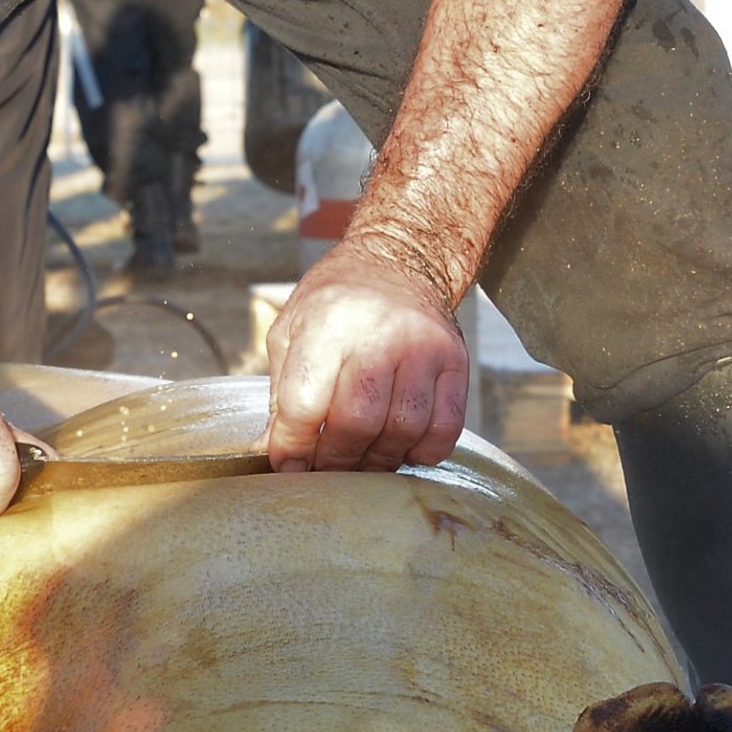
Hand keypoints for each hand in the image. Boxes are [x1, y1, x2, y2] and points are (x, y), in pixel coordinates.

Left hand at [266, 237, 467, 472]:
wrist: (398, 262)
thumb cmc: (337, 301)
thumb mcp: (291, 330)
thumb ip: (282, 394)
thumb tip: (276, 454)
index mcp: (327, 322)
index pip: (305, 404)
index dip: (293, 446)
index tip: (289, 465)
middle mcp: (379, 332)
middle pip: (356, 423)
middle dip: (335, 461)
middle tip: (326, 469)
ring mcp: (423, 347)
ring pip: (402, 430)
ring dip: (378, 460)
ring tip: (361, 459)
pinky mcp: (455, 361)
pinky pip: (444, 428)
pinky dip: (421, 452)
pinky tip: (401, 446)